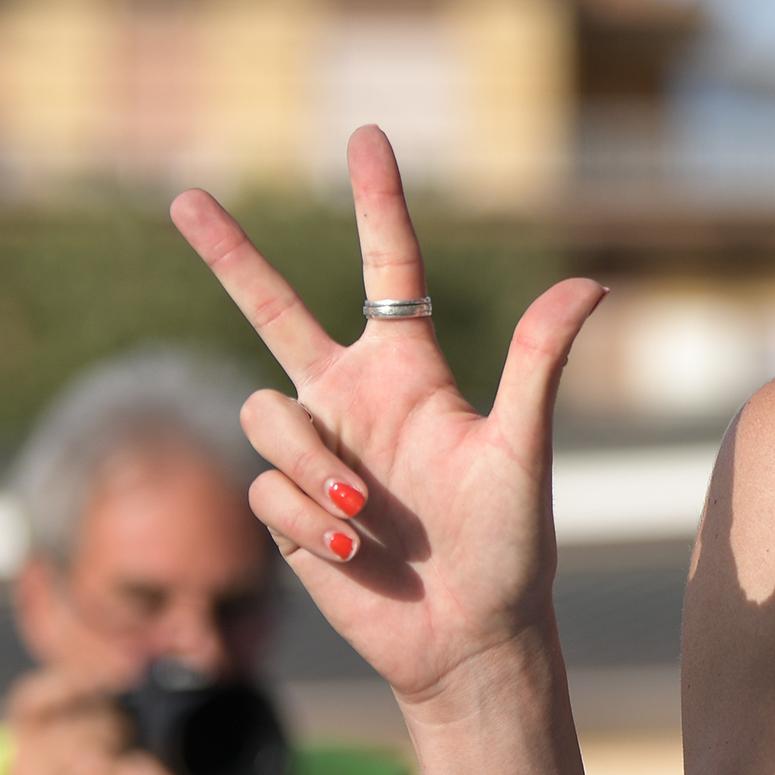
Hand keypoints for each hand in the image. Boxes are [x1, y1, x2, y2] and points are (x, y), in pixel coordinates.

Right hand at [170, 127, 605, 711]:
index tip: (368, 136)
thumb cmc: (510, 547)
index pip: (387, 269)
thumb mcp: (523, 452)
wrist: (468, 638)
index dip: (377, 203)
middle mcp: (353, 400)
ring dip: (316, 472)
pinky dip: (310, 521)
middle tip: (186, 197)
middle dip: (229, 255)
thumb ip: (536, 366)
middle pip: (272, 310)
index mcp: (410, 373)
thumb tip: (588, 283)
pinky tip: (355, 554)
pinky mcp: (286, 507)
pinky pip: (267, 490)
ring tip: (373, 520)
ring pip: (265, 419)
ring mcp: (315, 452)